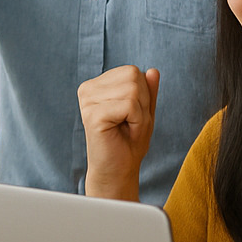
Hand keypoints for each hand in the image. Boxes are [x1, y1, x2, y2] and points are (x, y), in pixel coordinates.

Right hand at [77, 65, 159, 200]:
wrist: (117, 170)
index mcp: (96, 85)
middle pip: (133, 77)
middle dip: (142, 103)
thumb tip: (153, 70)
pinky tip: (123, 132)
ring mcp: (88, 101)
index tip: (131, 115)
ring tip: (126, 128)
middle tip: (130, 123)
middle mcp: (88, 89)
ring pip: (133, 90)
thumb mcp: (143, 112)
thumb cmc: (128, 142)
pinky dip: (136, 120)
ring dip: (139, 114)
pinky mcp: (93, 114)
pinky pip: (129, 105)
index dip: (142, 94)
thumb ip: (147, 91)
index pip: (132, 71)